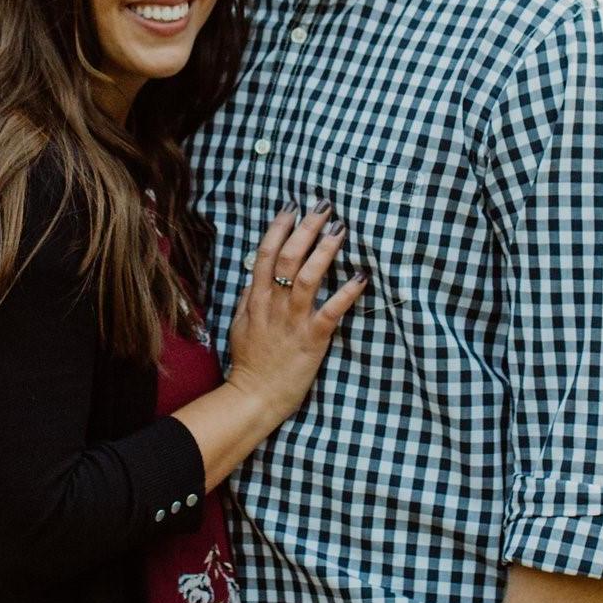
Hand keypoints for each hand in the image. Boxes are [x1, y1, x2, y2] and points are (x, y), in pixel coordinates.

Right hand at [222, 207, 365, 422]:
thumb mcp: (240, 325)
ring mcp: (293, 320)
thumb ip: (248, 298)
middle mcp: (274, 304)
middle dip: (307, 228)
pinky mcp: (313, 338)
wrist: (255, 396)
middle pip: (290, 257)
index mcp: (257, 299)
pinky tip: (361, 276)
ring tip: (340, 229)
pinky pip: (332, 311)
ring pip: (309, 277)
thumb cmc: (250, 362)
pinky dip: (347, 292)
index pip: (266, 254)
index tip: (292, 206)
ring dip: (326, 250)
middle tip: (324, 206)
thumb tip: (255, 274)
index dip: (279, 227)